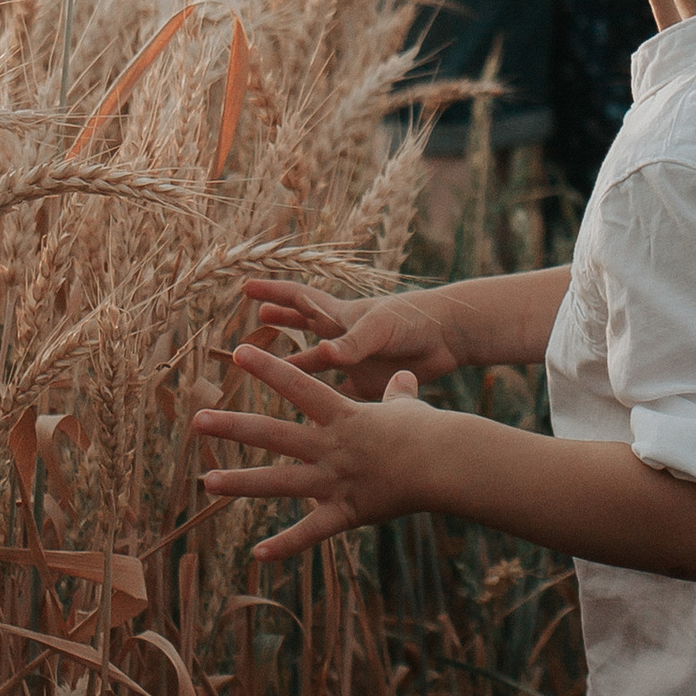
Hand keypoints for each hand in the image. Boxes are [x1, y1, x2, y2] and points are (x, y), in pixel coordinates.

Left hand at [197, 349, 433, 566]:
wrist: (447, 464)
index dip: (268, 367)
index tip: (237, 351)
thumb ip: (397, 394)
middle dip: (234, 426)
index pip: (298, 386)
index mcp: (343, 416)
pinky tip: (257, 554)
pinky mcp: (346, 512)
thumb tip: (403, 377)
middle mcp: (331, 446)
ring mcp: (335, 480)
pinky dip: (286, 544)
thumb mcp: (409, 407)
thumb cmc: (430, 432)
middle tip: (198, 420)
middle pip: (274, 434)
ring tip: (207, 482)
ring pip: (280, 482)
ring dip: (241, 483)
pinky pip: (312, 532)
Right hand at [234, 277, 460, 398]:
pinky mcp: (368, 384)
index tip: (246, 286)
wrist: (449, 338)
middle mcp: (343, 337)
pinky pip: (338, 394)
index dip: (273, 292)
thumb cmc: (416, 322)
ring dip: (293, 363)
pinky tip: (305, 409)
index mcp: (342, 316)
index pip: (300, 298)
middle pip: (304, 325)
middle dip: (282, 319)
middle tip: (256, 317)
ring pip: (315, 362)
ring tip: (268, 366)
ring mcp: (354, 360)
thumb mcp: (380, 328)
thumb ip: (352, 344)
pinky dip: (322, 400)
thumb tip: (325, 355)